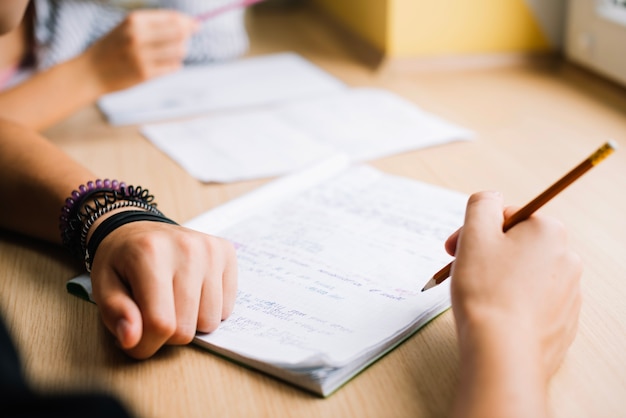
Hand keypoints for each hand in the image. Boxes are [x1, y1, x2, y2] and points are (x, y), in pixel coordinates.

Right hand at [81, 9, 198, 93]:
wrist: (91, 72)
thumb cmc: (114, 48)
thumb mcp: (129, 28)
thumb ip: (155, 25)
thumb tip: (188, 24)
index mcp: (135, 20)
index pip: (173, 18)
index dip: (188, 22)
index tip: (196, 25)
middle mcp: (138, 36)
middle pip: (180, 33)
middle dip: (187, 36)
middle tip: (185, 40)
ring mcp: (142, 56)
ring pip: (179, 51)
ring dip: (181, 52)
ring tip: (171, 54)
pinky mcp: (145, 74)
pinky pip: (173, 67)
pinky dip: (174, 65)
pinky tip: (165, 65)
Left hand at [89, 221, 237, 359]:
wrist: (139, 228)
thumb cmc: (121, 262)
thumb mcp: (103, 287)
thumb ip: (116, 314)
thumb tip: (131, 340)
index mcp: (149, 254)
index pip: (160, 323)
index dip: (146, 344)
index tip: (136, 338)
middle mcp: (187, 248)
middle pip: (186, 328)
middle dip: (167, 334)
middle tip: (154, 313)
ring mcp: (211, 250)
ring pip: (210, 322)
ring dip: (190, 323)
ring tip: (174, 302)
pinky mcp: (226, 253)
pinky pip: (226, 308)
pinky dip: (209, 310)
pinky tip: (193, 293)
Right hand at [448, 191, 581, 379]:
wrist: (502, 352)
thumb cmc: (487, 290)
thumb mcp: (475, 234)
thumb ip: (482, 204)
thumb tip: (491, 198)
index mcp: (548, 231)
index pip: (506, 216)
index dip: (475, 230)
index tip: (454, 249)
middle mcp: (567, 258)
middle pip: (516, 245)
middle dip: (486, 254)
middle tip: (462, 270)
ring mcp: (568, 294)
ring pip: (523, 274)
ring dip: (497, 278)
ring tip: (477, 296)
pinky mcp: (563, 322)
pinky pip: (531, 302)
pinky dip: (511, 303)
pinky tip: (494, 315)